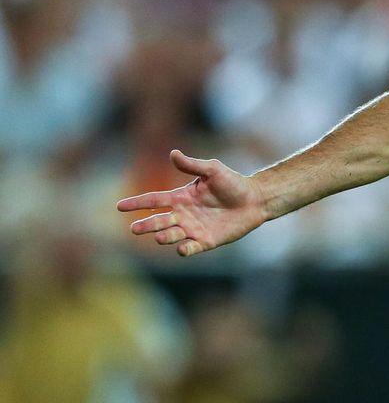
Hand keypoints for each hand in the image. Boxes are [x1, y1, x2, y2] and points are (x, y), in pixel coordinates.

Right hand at [117, 150, 267, 256]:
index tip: (119, 206)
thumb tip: (172, 153)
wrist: (255, 199)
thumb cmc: (233, 183)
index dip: (137, 203)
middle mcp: (183, 215)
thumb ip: (192, 165)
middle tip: (134, 229)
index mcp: (180, 197)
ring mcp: (194, 229)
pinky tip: (181, 249)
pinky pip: (192, 247)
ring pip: (173, 235)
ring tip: (160, 236)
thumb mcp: (212, 170)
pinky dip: (186, 249)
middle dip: (146, 225)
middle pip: (159, 221)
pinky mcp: (207, 241)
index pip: (154, 200)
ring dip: (165, 237)